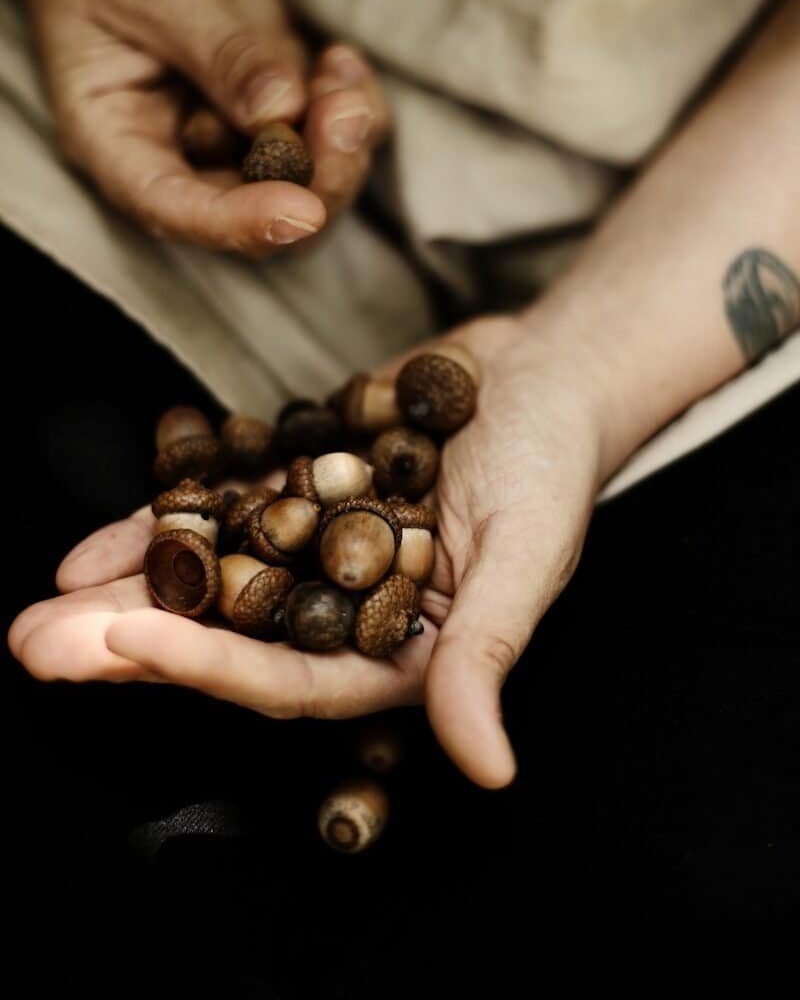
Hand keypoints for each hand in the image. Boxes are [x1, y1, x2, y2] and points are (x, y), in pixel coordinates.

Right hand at [8, 0, 388, 249]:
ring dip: (341, 141)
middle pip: (257, 207)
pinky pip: (328, 129)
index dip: (241, 222)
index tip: (301, 210)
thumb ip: (220, 54)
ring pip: (305, 175)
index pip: (177, 209)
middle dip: (315, 179)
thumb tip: (283, 110)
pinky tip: (344, 61)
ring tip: (343, 73)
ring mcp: (233, 125)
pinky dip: (351, 106)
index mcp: (118, 142)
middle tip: (344, 116)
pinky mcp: (276, 94)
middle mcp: (178, 150)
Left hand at [8, 316, 608, 787]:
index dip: (213, 667)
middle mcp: (346, 610)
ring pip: (209, 578)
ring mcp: (312, 548)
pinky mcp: (293, 489)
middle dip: (133, 644)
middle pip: (229, 636)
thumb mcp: (528, 558)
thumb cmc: (552, 464)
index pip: (296, 678)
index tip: (131, 648)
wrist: (539, 373)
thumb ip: (488, 657)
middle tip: (39, 646)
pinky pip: (217, 514)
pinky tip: (92, 545)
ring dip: (127, 590)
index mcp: (402, 652)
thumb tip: (490, 771)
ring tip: (44, 604)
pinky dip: (159, 524)